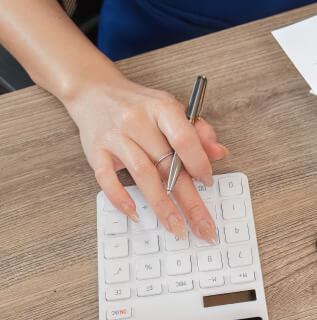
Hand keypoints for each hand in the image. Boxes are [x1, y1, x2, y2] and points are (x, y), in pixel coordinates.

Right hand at [64, 72, 227, 241]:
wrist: (96, 91)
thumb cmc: (140, 106)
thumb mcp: (172, 109)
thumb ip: (198, 131)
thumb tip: (219, 153)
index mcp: (162, 108)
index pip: (184, 139)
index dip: (199, 163)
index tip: (209, 183)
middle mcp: (138, 122)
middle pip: (168, 165)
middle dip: (189, 200)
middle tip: (203, 226)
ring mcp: (115, 137)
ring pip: (143, 175)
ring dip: (162, 205)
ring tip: (175, 227)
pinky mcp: (95, 151)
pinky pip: (107, 179)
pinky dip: (121, 198)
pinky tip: (136, 214)